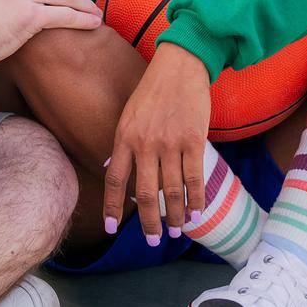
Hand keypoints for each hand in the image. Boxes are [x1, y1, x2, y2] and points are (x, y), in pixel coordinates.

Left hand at [103, 43, 211, 242]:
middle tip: (153, 240)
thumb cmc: (153, 91)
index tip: (110, 228)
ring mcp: (170, 142)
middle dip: (149, 222)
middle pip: (145, 193)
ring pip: (172, 190)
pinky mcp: (194, 140)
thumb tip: (114, 170)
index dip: (112, 206)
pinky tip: (197, 211)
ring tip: (177, 230)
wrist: (180, 65)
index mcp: (124, 137)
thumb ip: (124, 144)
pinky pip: (194, 177)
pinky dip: (196, 198)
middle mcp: (145, 143)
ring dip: (175, 215)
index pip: (114, 179)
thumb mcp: (129, 115)